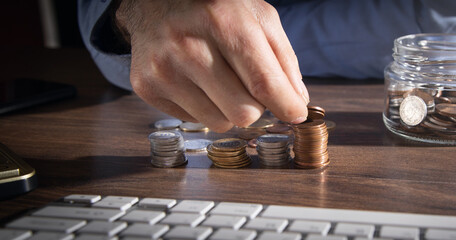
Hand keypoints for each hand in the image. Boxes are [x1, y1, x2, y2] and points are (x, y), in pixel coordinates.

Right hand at [115, 0, 308, 131]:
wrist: (155, 0)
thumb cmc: (216, 8)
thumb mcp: (259, 17)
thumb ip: (283, 59)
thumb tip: (297, 103)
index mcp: (223, 22)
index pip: (263, 83)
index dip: (286, 106)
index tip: (296, 114)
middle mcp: (189, 47)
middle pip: (243, 112)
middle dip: (256, 106)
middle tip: (250, 87)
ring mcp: (164, 69)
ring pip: (219, 123)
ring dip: (229, 109)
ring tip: (221, 81)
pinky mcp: (147, 86)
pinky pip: (194, 121)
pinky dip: (204, 107)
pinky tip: (197, 81)